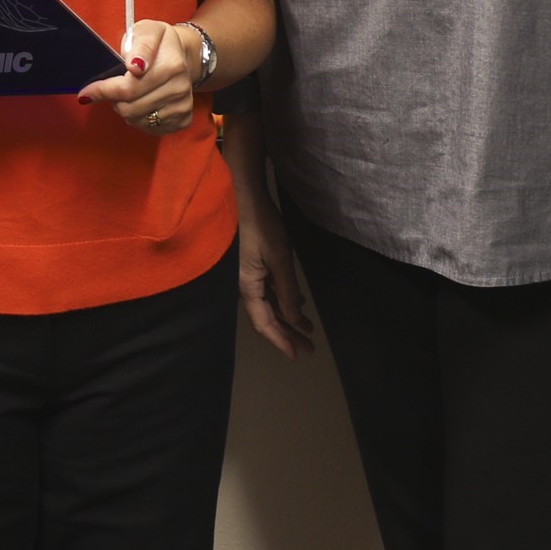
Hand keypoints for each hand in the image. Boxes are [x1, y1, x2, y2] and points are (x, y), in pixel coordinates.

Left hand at [76, 20, 196, 134]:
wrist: (182, 55)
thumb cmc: (159, 42)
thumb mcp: (147, 30)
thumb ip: (140, 45)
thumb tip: (135, 66)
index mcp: (171, 64)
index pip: (128, 88)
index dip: (102, 91)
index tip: (86, 93)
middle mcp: (180, 88)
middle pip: (130, 108)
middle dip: (113, 99)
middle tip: (109, 88)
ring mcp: (182, 106)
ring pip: (137, 120)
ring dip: (125, 108)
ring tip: (128, 91)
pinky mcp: (183, 119)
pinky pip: (149, 128)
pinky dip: (138, 118)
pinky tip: (140, 102)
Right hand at [235, 187, 314, 359]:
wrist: (241, 194)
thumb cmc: (259, 225)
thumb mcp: (279, 258)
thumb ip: (287, 290)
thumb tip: (295, 319)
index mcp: (247, 286)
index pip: (264, 323)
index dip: (281, 340)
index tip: (298, 355)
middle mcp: (244, 285)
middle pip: (265, 317)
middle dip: (287, 332)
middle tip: (309, 347)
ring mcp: (246, 274)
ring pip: (267, 304)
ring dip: (287, 316)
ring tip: (307, 327)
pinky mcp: (250, 263)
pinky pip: (266, 290)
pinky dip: (282, 299)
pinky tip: (297, 300)